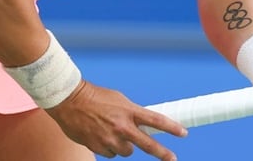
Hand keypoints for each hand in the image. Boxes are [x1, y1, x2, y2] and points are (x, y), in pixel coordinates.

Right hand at [46, 80, 186, 159]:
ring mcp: (110, 139)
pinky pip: (111, 153)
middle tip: (172, 158)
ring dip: (123, 145)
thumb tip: (141, 125)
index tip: (183, 133)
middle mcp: (122, 126)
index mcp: (128, 111)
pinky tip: (100, 135)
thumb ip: (131, 113)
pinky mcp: (98, 147)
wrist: (69, 101)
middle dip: (162, 153)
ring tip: (112, 132)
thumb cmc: (95, 97)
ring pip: (126, 151)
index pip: (156, 120)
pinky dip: (109, 147)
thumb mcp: (119, 100)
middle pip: (148, 144)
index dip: (172, 128)